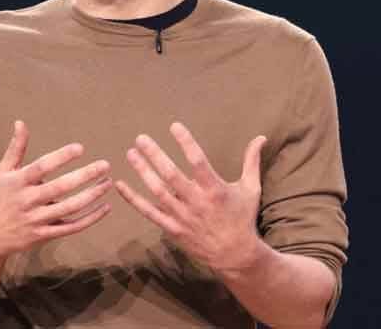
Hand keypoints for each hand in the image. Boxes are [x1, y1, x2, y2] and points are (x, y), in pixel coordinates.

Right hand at [0, 120, 111, 260]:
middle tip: (105, 165)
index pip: (42, 167)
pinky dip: (90, 219)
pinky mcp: (45, 235)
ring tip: (108, 183)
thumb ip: (16, 147)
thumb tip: (20, 122)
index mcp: (18, 182)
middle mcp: (27, 200)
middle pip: (60, 188)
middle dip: (84, 176)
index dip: (61, 157)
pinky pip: (71, 227)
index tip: (80, 148)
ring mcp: (37, 219)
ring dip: (91, 196)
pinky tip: (105, 207)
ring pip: (69, 208)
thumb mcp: (4, 171)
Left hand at [114, 122, 266, 273]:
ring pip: (157, 192)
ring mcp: (182, 216)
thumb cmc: (242, 217)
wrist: (236, 255)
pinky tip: (120, 184)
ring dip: (142, 172)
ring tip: (130, 153)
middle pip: (171, 175)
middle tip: (141, 138)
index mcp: (215, 189)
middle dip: (155, 155)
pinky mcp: (172, 228)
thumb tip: (261, 137)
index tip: (174, 126)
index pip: (197, 161)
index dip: (186, 142)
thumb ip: (251, 161)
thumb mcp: (251, 188)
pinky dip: (133, 199)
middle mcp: (197, 202)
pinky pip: (149, 212)